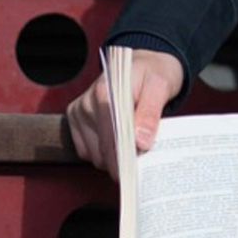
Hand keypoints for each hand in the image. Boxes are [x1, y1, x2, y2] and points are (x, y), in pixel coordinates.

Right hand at [65, 50, 184, 178]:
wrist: (145, 63)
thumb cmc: (153, 73)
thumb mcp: (161, 87)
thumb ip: (150, 113)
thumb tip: (141, 142)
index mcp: (106, 92)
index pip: (111, 135)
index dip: (124, 158)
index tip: (136, 173)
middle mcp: (87, 102)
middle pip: (101, 149)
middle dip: (122, 161)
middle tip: (142, 164)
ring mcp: (79, 112)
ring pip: (93, 155)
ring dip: (112, 158)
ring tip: (133, 147)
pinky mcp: (76, 120)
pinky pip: (86, 151)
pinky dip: (102, 154)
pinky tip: (118, 144)